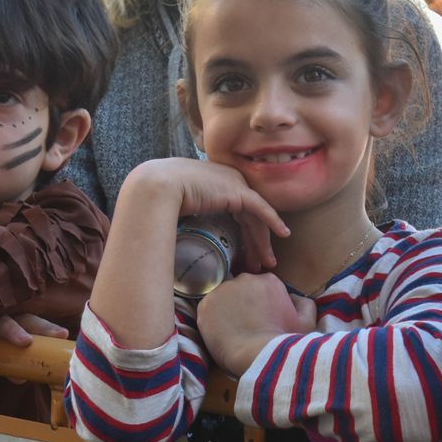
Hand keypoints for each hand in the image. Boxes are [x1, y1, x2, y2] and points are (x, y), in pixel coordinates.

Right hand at [0, 314, 68, 372]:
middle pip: (24, 318)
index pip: (34, 321)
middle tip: (59, 334)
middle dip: (41, 326)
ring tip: (27, 342)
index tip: (66, 335)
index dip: (49, 327)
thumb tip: (23, 379)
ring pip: (1, 322)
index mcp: (9, 316)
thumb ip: (7, 360)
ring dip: (14, 331)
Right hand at [125, 158, 289, 270]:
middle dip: (256, 240)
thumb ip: (189, 213)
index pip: (238, 208)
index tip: (246, 252)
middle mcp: (229, 179)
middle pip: (250, 214)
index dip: (245, 231)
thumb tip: (182, 233)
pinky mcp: (238, 192)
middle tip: (261, 262)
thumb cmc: (160, 197)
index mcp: (216, 181)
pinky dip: (273, 222)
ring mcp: (235, 183)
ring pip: (256, 216)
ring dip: (263, 240)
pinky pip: (261, 210)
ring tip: (268, 262)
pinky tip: (283, 234)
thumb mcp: (178, 204)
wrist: (159, 186)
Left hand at [196, 273, 315, 375]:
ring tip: (235, 332)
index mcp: (269, 281)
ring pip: (224, 298)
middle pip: (243, 290)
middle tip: (249, 326)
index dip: (263, 304)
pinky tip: (222, 334)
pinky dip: (213, 320)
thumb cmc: (284, 342)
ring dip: (228, 310)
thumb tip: (293, 298)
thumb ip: (304, 304)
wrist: (257, 357)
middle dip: (245, 304)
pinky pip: (209, 310)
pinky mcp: (206, 305)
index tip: (264, 319)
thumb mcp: (307, 323)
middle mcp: (245, 279)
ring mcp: (223, 290)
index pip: (263, 287)